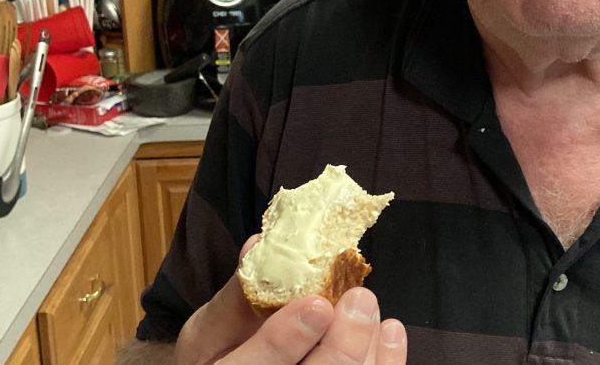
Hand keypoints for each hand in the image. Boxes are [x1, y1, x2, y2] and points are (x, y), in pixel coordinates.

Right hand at [175, 237, 406, 363]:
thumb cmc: (218, 353)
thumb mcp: (209, 329)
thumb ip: (235, 296)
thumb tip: (258, 246)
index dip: (284, 342)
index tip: (316, 305)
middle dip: (342, 345)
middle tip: (359, 301)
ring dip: (365, 347)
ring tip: (370, 307)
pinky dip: (385, 361)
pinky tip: (390, 331)